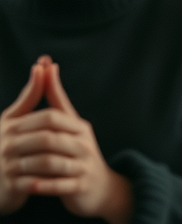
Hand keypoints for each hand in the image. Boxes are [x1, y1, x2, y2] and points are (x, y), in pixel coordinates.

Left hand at [0, 56, 133, 223]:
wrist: (101, 187)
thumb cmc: (79, 152)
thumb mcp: (71, 124)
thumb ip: (57, 97)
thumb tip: (48, 65)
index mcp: (79, 127)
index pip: (54, 115)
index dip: (29, 118)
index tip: (9, 121)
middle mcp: (84, 144)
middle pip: (50, 138)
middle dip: (24, 143)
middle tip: (3, 148)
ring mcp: (83, 165)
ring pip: (52, 163)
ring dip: (29, 165)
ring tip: (12, 168)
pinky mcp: (81, 186)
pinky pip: (59, 185)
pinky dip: (41, 186)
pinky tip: (26, 185)